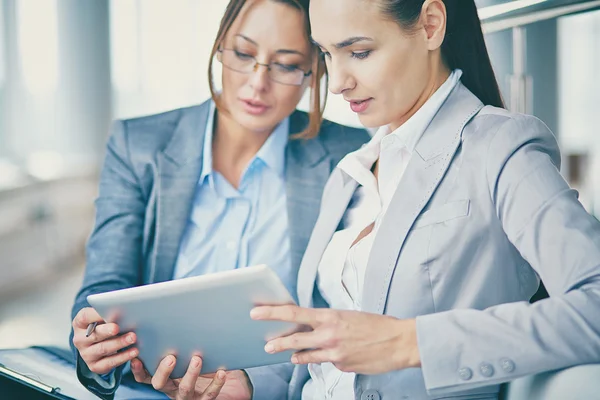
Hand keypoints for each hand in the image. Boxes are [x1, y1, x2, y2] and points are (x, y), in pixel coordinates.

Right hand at [72, 307, 137, 373]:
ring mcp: (86, 354)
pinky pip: (109, 363)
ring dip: (119, 343)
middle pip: (94, 334)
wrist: (98, 343)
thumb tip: (124, 310)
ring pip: (103, 349)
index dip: (96, 315)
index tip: (107, 312)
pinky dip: (123, 357)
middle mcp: (80, 339)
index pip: (85, 316)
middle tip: (118, 328)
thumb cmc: (103, 324)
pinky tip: (133, 352)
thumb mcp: (102, 316)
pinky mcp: (95, 366)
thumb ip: (109, 313)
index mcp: (80, 323)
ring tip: (132, 338)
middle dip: (107, 331)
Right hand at [131, 355, 251, 399]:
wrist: (231, 385)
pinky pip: (209, 394)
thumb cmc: (209, 364)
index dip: (139, 370)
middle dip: (163, 371)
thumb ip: (185, 343)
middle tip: (171, 357)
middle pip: (160, 383)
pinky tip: (221, 372)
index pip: (147, 376)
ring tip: (197, 359)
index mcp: (168, 377)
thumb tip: (180, 317)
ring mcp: (189, 396)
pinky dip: (215, 383)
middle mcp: (174, 388)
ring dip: (190, 373)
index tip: (136, 357)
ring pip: (185, 388)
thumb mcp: (193, 353)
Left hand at [251, 305, 419, 373]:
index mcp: (330, 316)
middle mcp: (328, 334)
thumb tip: (309, 327)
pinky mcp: (341, 366)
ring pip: (305, 355)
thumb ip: (327, 322)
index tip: (256, 312)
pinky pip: (326, 362)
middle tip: (265, 344)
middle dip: (277, 342)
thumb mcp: (347, 316)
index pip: (294, 313)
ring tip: (288, 355)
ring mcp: (334, 353)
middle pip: (293, 340)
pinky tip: (336, 354)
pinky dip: (325, 358)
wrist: (399, 342)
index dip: (272, 312)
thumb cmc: (376, 325)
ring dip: (295, 355)